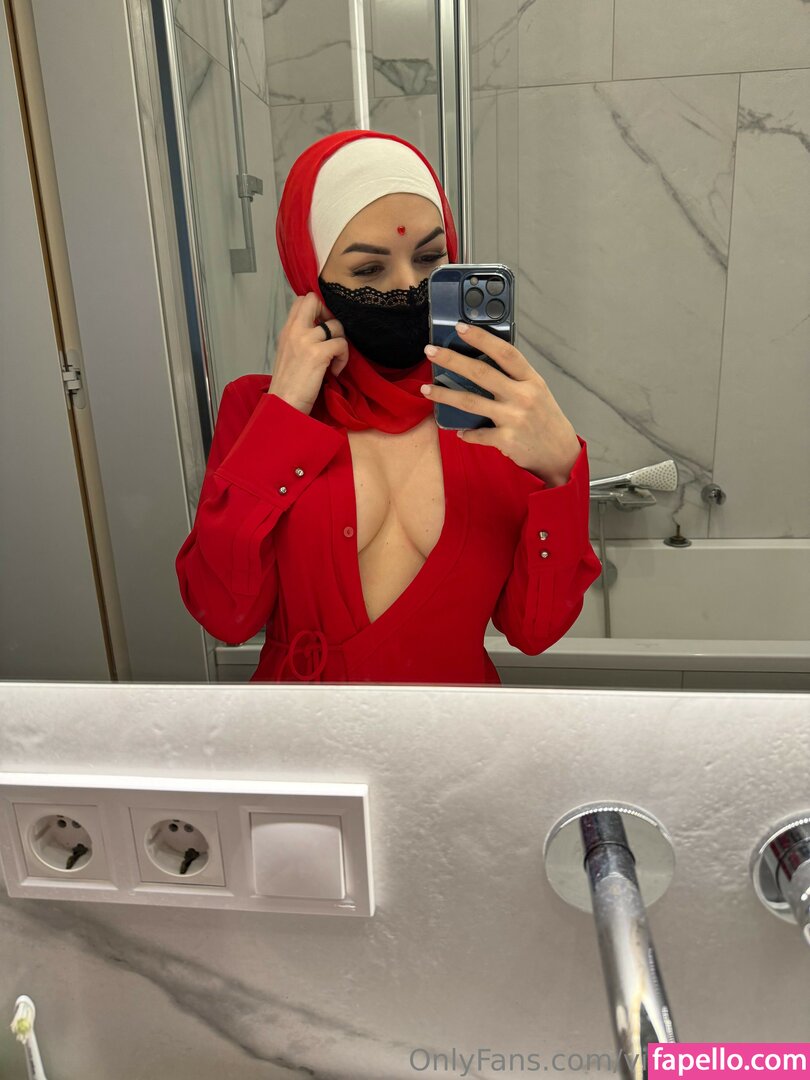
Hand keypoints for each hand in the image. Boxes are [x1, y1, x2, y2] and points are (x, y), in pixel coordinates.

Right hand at [267, 292, 348, 415]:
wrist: (283, 406)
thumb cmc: (288, 386)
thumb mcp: (288, 354)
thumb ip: (300, 339)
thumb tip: (321, 330)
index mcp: (287, 330)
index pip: (302, 300)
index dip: (318, 308)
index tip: (323, 327)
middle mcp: (294, 330)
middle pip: (315, 300)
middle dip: (330, 314)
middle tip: (331, 336)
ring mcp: (306, 340)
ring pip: (336, 325)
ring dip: (340, 343)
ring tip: (333, 361)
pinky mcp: (318, 354)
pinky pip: (342, 344)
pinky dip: (343, 359)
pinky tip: (333, 372)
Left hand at [420, 322, 580, 485]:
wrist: (560, 454)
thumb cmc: (545, 418)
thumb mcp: (537, 391)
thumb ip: (515, 378)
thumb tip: (483, 362)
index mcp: (531, 380)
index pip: (505, 352)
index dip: (482, 338)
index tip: (461, 327)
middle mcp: (523, 396)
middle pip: (481, 373)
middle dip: (452, 360)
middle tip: (430, 351)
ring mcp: (514, 418)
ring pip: (471, 402)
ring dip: (444, 395)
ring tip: (425, 389)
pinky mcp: (507, 440)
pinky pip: (478, 434)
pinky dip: (466, 433)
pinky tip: (459, 431)